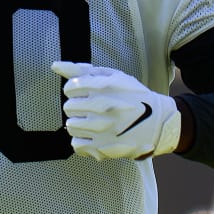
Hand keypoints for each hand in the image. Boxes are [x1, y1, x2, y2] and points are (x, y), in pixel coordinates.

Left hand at [52, 61, 181, 160]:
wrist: (158, 122)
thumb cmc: (132, 96)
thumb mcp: (113, 76)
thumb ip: (82, 70)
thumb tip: (55, 65)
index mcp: (105, 86)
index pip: (70, 87)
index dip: (76, 90)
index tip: (87, 93)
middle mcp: (103, 106)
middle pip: (69, 107)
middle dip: (78, 107)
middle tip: (94, 109)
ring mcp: (102, 128)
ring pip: (71, 126)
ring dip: (80, 124)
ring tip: (96, 122)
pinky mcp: (102, 147)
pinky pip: (76, 144)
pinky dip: (83, 140)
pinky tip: (96, 135)